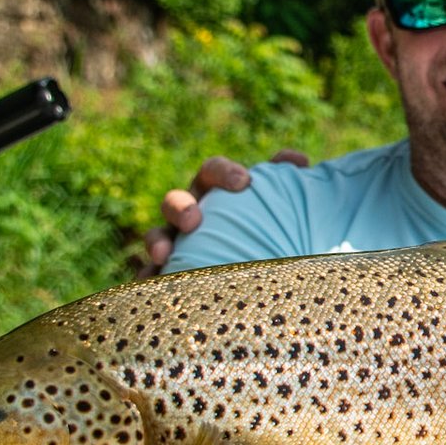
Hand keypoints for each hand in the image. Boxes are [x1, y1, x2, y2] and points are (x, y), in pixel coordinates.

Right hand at [135, 149, 309, 276]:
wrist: (271, 283)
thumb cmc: (281, 236)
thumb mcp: (290, 211)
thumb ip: (294, 184)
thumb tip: (297, 160)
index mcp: (220, 193)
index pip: (215, 172)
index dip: (225, 172)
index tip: (244, 182)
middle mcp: (195, 214)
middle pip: (176, 201)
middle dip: (180, 206)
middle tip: (193, 219)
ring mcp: (177, 245)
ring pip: (157, 237)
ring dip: (157, 241)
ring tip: (163, 254)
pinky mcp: (168, 275)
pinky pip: (150, 277)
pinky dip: (148, 278)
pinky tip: (152, 284)